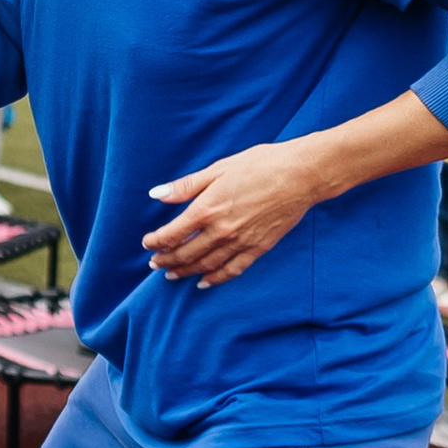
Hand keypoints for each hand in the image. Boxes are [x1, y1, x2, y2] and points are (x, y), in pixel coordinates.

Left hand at [142, 141, 320, 288]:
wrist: (300, 175)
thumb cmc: (260, 165)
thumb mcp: (218, 169)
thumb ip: (186, 186)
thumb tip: (156, 194)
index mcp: (206, 209)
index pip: (171, 234)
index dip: (155, 242)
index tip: (147, 244)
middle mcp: (220, 231)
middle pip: (185, 254)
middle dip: (166, 261)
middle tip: (155, 264)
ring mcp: (239, 242)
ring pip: (205, 265)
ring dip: (185, 272)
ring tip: (171, 275)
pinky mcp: (257, 249)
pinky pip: (231, 270)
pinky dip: (215, 279)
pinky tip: (204, 282)